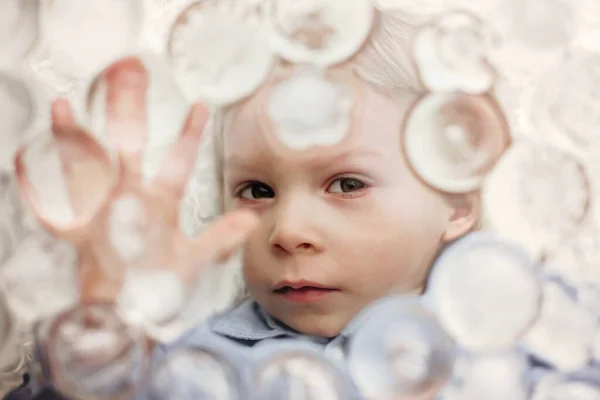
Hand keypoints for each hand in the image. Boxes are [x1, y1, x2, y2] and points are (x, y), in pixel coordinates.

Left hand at [14, 57, 258, 304]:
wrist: (121, 314)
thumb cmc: (157, 286)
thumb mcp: (195, 261)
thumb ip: (222, 236)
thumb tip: (251, 218)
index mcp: (159, 205)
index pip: (180, 162)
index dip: (190, 134)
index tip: (198, 106)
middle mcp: (126, 200)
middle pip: (127, 146)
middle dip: (129, 107)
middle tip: (129, 72)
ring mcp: (96, 212)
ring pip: (82, 167)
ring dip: (70, 136)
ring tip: (60, 104)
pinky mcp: (73, 228)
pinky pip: (49, 208)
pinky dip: (35, 187)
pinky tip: (21, 161)